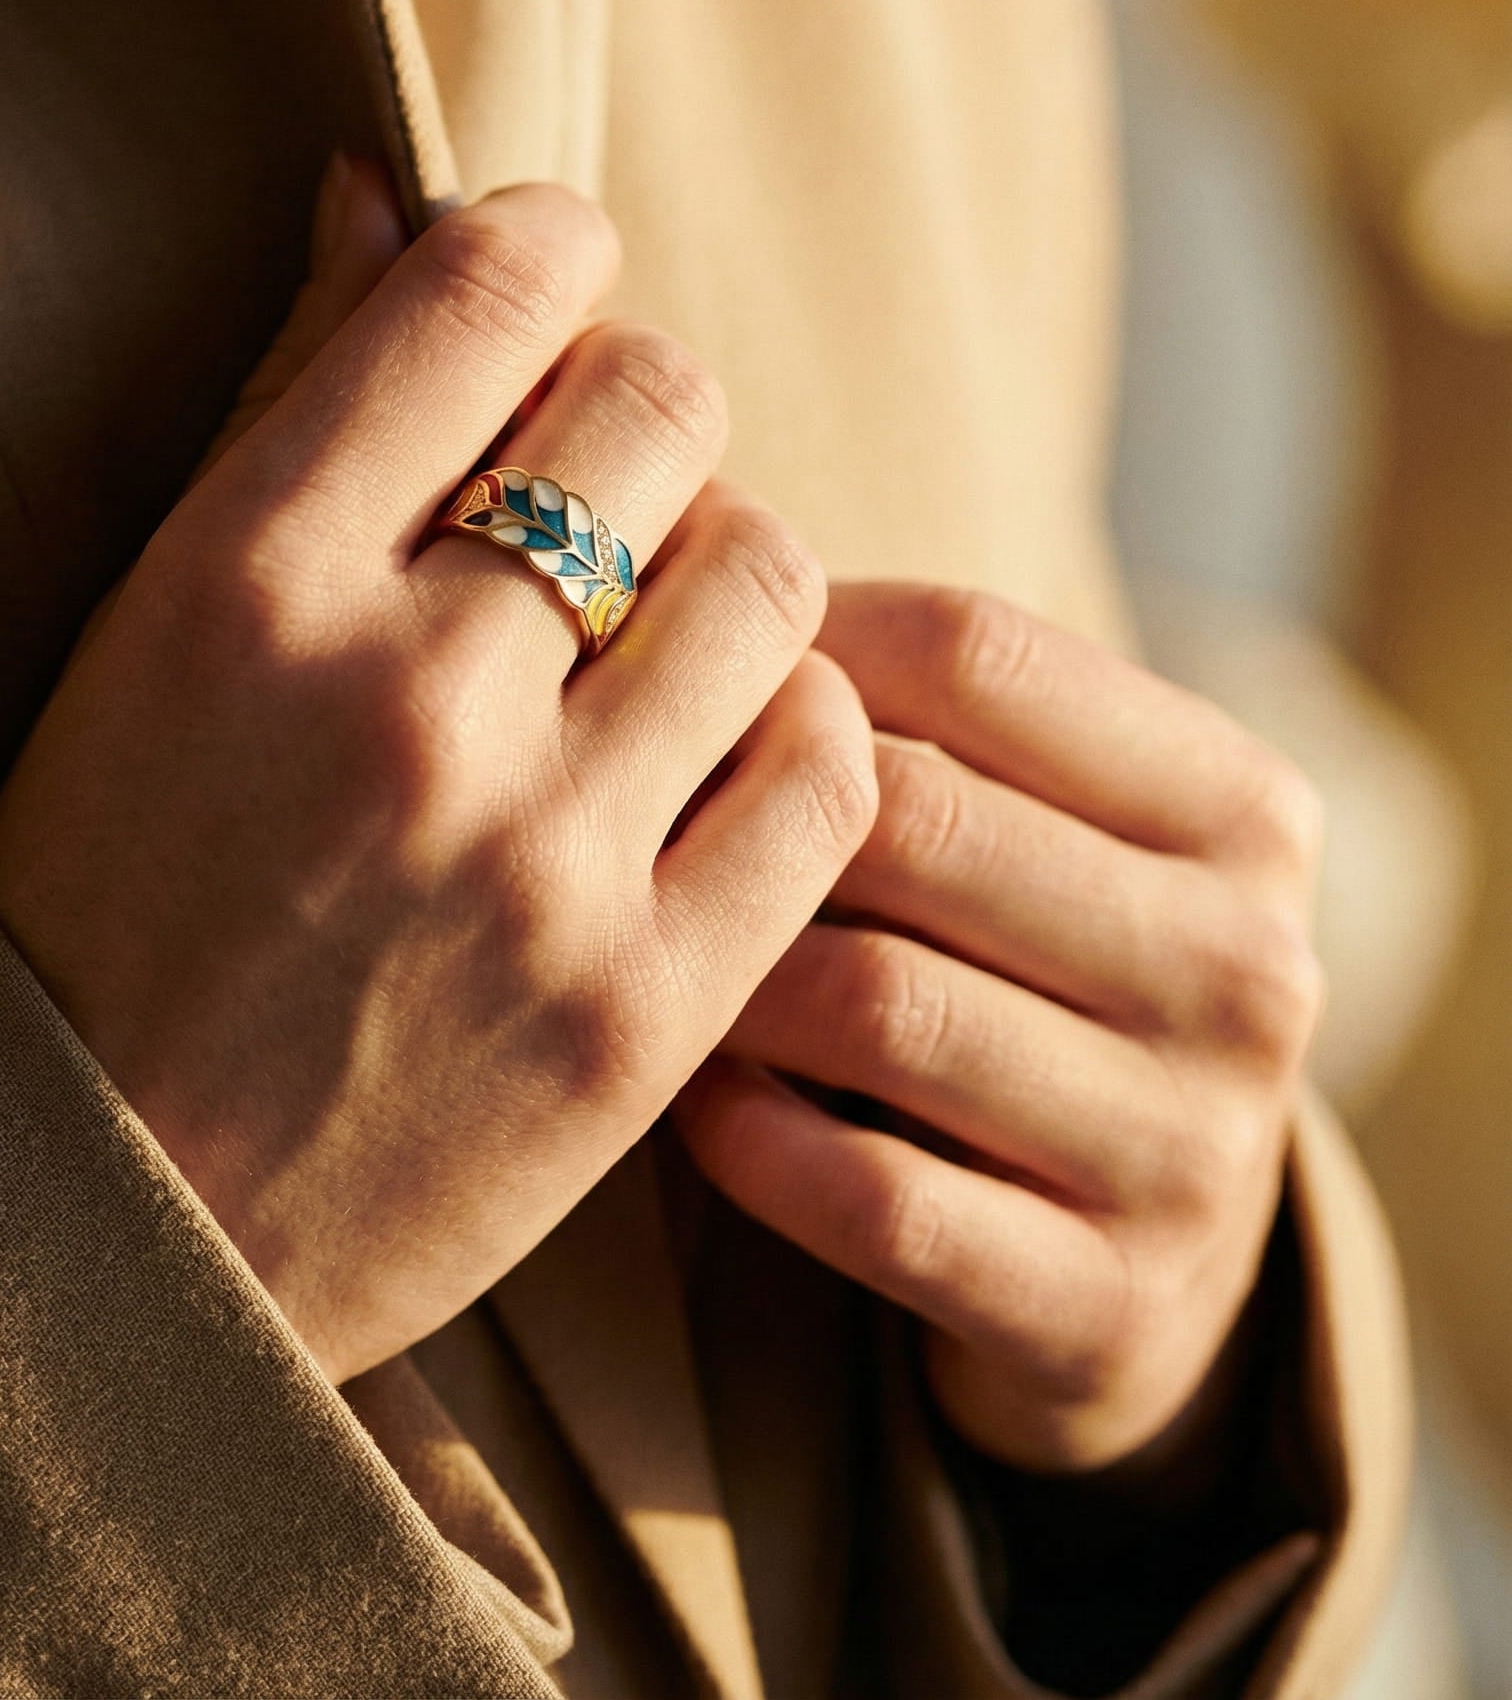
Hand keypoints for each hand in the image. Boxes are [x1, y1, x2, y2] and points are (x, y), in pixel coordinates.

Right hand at [0, 161, 875, 1383]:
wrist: (106, 1212)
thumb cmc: (107, 877)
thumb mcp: (146, 617)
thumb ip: (284, 393)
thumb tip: (390, 186)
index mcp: (250, 573)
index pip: (498, 280)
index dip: (550, 256)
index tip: (540, 307)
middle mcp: (405, 697)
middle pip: (668, 405)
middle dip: (646, 418)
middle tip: (600, 494)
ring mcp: (539, 862)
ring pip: (771, 572)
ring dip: (726, 575)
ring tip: (654, 643)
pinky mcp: (643, 1010)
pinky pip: (826, 771)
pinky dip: (793, 730)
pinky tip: (714, 756)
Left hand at [673, 582, 1323, 1473]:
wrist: (1134, 1264)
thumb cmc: (1031, 974)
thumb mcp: (1039, 826)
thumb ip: (920, 706)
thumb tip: (687, 562)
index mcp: (1245, 809)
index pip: (975, 651)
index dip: (795, 641)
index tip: (682, 665)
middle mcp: (1252, 972)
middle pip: (914, 819)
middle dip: (738, 811)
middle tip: (619, 816)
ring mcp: (1192, 1152)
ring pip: (877, 1004)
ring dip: (723, 974)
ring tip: (644, 950)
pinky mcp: (1106, 1309)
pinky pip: (867, 1196)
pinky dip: (749, 1137)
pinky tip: (700, 1097)